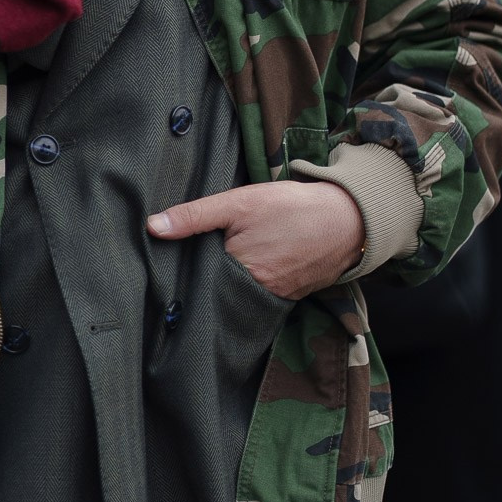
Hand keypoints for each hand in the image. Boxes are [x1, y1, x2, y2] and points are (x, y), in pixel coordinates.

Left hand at [147, 180, 364, 299]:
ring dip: (225, 284)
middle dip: (202, 281)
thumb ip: (195, 216)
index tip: (167, 266)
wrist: (348, 220)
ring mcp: (274, 299)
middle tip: (192, 262)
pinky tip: (246, 268)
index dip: (182, 272)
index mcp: (237, 272)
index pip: (195, 281)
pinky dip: (249, 284)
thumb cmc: (292, 208)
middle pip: (215, 292)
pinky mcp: (288, 298)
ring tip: (217, 265)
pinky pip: (258, 296)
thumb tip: (153, 227)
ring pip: (236, 295)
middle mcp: (254, 294)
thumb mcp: (239, 203)